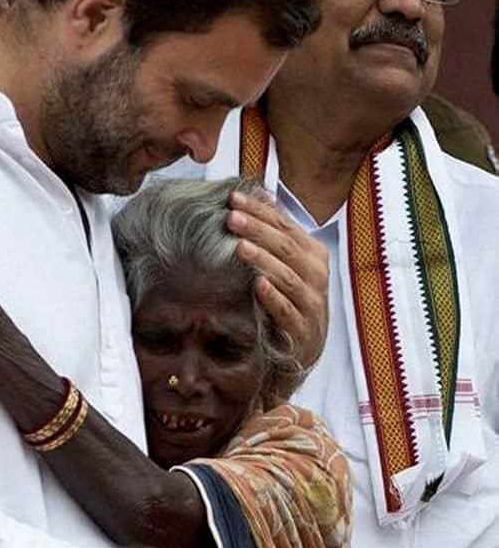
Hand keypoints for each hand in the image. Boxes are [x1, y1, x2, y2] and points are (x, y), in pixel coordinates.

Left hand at [226, 190, 328, 377]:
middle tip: (231, 216)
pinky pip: (288, 311)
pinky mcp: (303, 331)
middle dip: (258, 229)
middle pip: (287, 247)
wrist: (300, 352)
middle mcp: (317, 276)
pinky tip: (258, 285)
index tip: (232, 198)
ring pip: (289, 277)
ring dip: (264, 260)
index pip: (286, 226)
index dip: (260, 211)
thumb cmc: (289, 301)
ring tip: (240, 246)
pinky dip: (274, 297)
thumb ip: (276, 234)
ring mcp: (312, 305)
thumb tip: (259, 195)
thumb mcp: (286, 265)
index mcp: (313, 255)